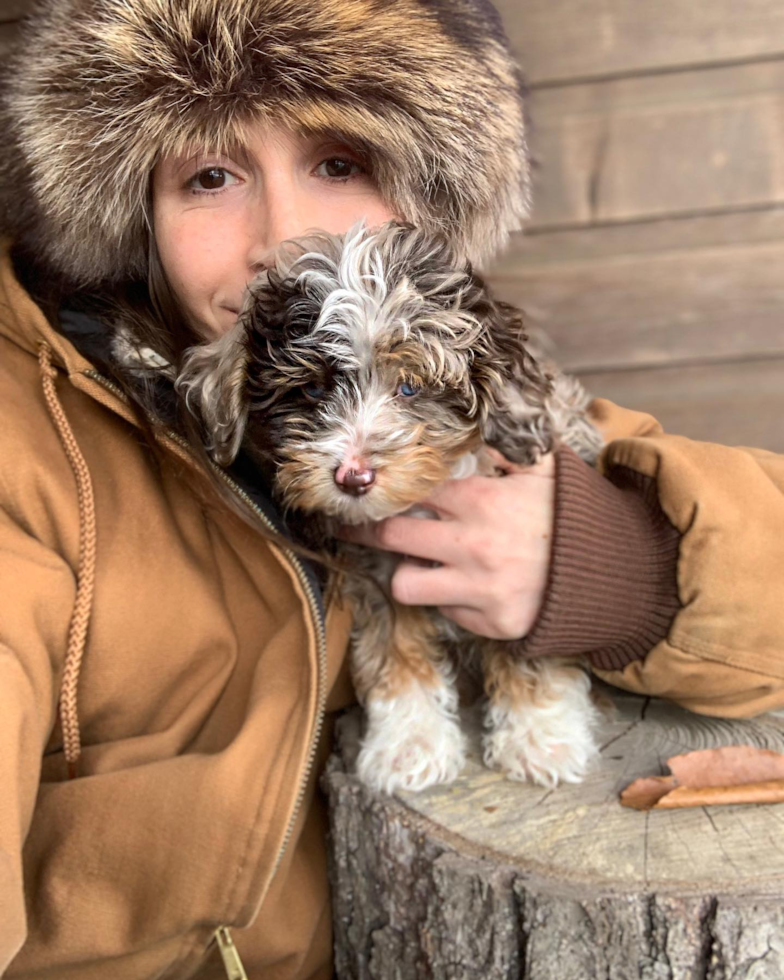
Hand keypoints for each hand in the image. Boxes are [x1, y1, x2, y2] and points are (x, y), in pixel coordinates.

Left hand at [339, 451, 555, 638]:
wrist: (615, 573)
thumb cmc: (575, 516)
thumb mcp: (545, 471)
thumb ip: (504, 450)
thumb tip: (474, 432)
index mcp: (481, 502)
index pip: (412, 492)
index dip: (385, 490)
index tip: (367, 491)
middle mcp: (472, 545)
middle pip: (390, 536)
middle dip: (365, 530)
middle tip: (351, 527)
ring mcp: (478, 588)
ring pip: (405, 584)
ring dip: (407, 573)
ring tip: (416, 564)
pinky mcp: (489, 622)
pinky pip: (447, 611)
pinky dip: (450, 598)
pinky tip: (465, 586)